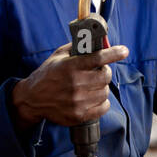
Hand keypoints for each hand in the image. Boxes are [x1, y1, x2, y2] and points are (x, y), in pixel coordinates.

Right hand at [11, 43, 128, 128]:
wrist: (32, 99)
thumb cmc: (47, 75)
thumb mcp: (58, 56)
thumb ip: (77, 48)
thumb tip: (96, 41)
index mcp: (70, 67)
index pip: (98, 58)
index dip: (114, 53)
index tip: (124, 51)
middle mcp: (75, 84)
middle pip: (105, 77)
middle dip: (105, 72)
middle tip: (100, 72)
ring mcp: (77, 101)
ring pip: (105, 92)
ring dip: (102, 87)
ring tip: (92, 85)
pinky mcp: (79, 115)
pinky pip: (103, 107)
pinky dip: (102, 102)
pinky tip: (93, 97)